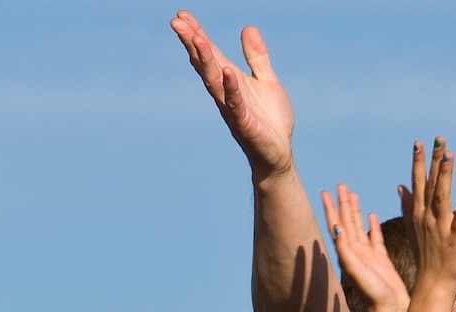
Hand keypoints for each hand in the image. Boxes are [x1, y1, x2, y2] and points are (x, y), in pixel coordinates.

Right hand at [170, 13, 293, 176]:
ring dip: (205, 60)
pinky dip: (232, 88)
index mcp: (230, 80)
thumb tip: (248, 27)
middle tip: (177, 22)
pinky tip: (228, 71)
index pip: (209, 54)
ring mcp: (232, 108)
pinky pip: (236, 104)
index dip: (196, 34)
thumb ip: (256, 56)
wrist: (279, 153)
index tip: (182, 15)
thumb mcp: (266, 80)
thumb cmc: (270, 119)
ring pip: (214, 81)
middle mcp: (225, 93)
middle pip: (205, 64)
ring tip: (197, 38)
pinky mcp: (245, 124)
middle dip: (191, 43)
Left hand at [323, 184, 407, 311]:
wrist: (390, 310)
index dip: (331, 209)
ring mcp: (368, 256)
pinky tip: (371, 215)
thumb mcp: (356, 269)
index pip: (337, 225)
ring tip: (353, 194)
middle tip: (341, 185)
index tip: (325, 192)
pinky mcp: (381, 260)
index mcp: (348, 252)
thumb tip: (336, 228)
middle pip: (347, 222)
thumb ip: (346, 249)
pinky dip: (372, 225)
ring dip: (356, 211)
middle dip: (343, 204)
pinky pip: (375, 238)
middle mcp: (355, 252)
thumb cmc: (372, 293)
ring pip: (360, 227)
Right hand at [404, 138, 455, 296]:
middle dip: (432, 161)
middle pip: (429, 184)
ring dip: (445, 176)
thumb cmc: (427, 259)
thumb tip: (401, 186)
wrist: (433, 286)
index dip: (418, 162)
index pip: (418, 183)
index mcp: (418, 214)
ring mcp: (440, 228)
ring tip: (449, 155)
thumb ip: (408, 205)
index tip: (419, 142)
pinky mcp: (454, 239)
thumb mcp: (414, 229)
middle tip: (438, 139)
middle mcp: (426, 218)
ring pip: (442, 197)